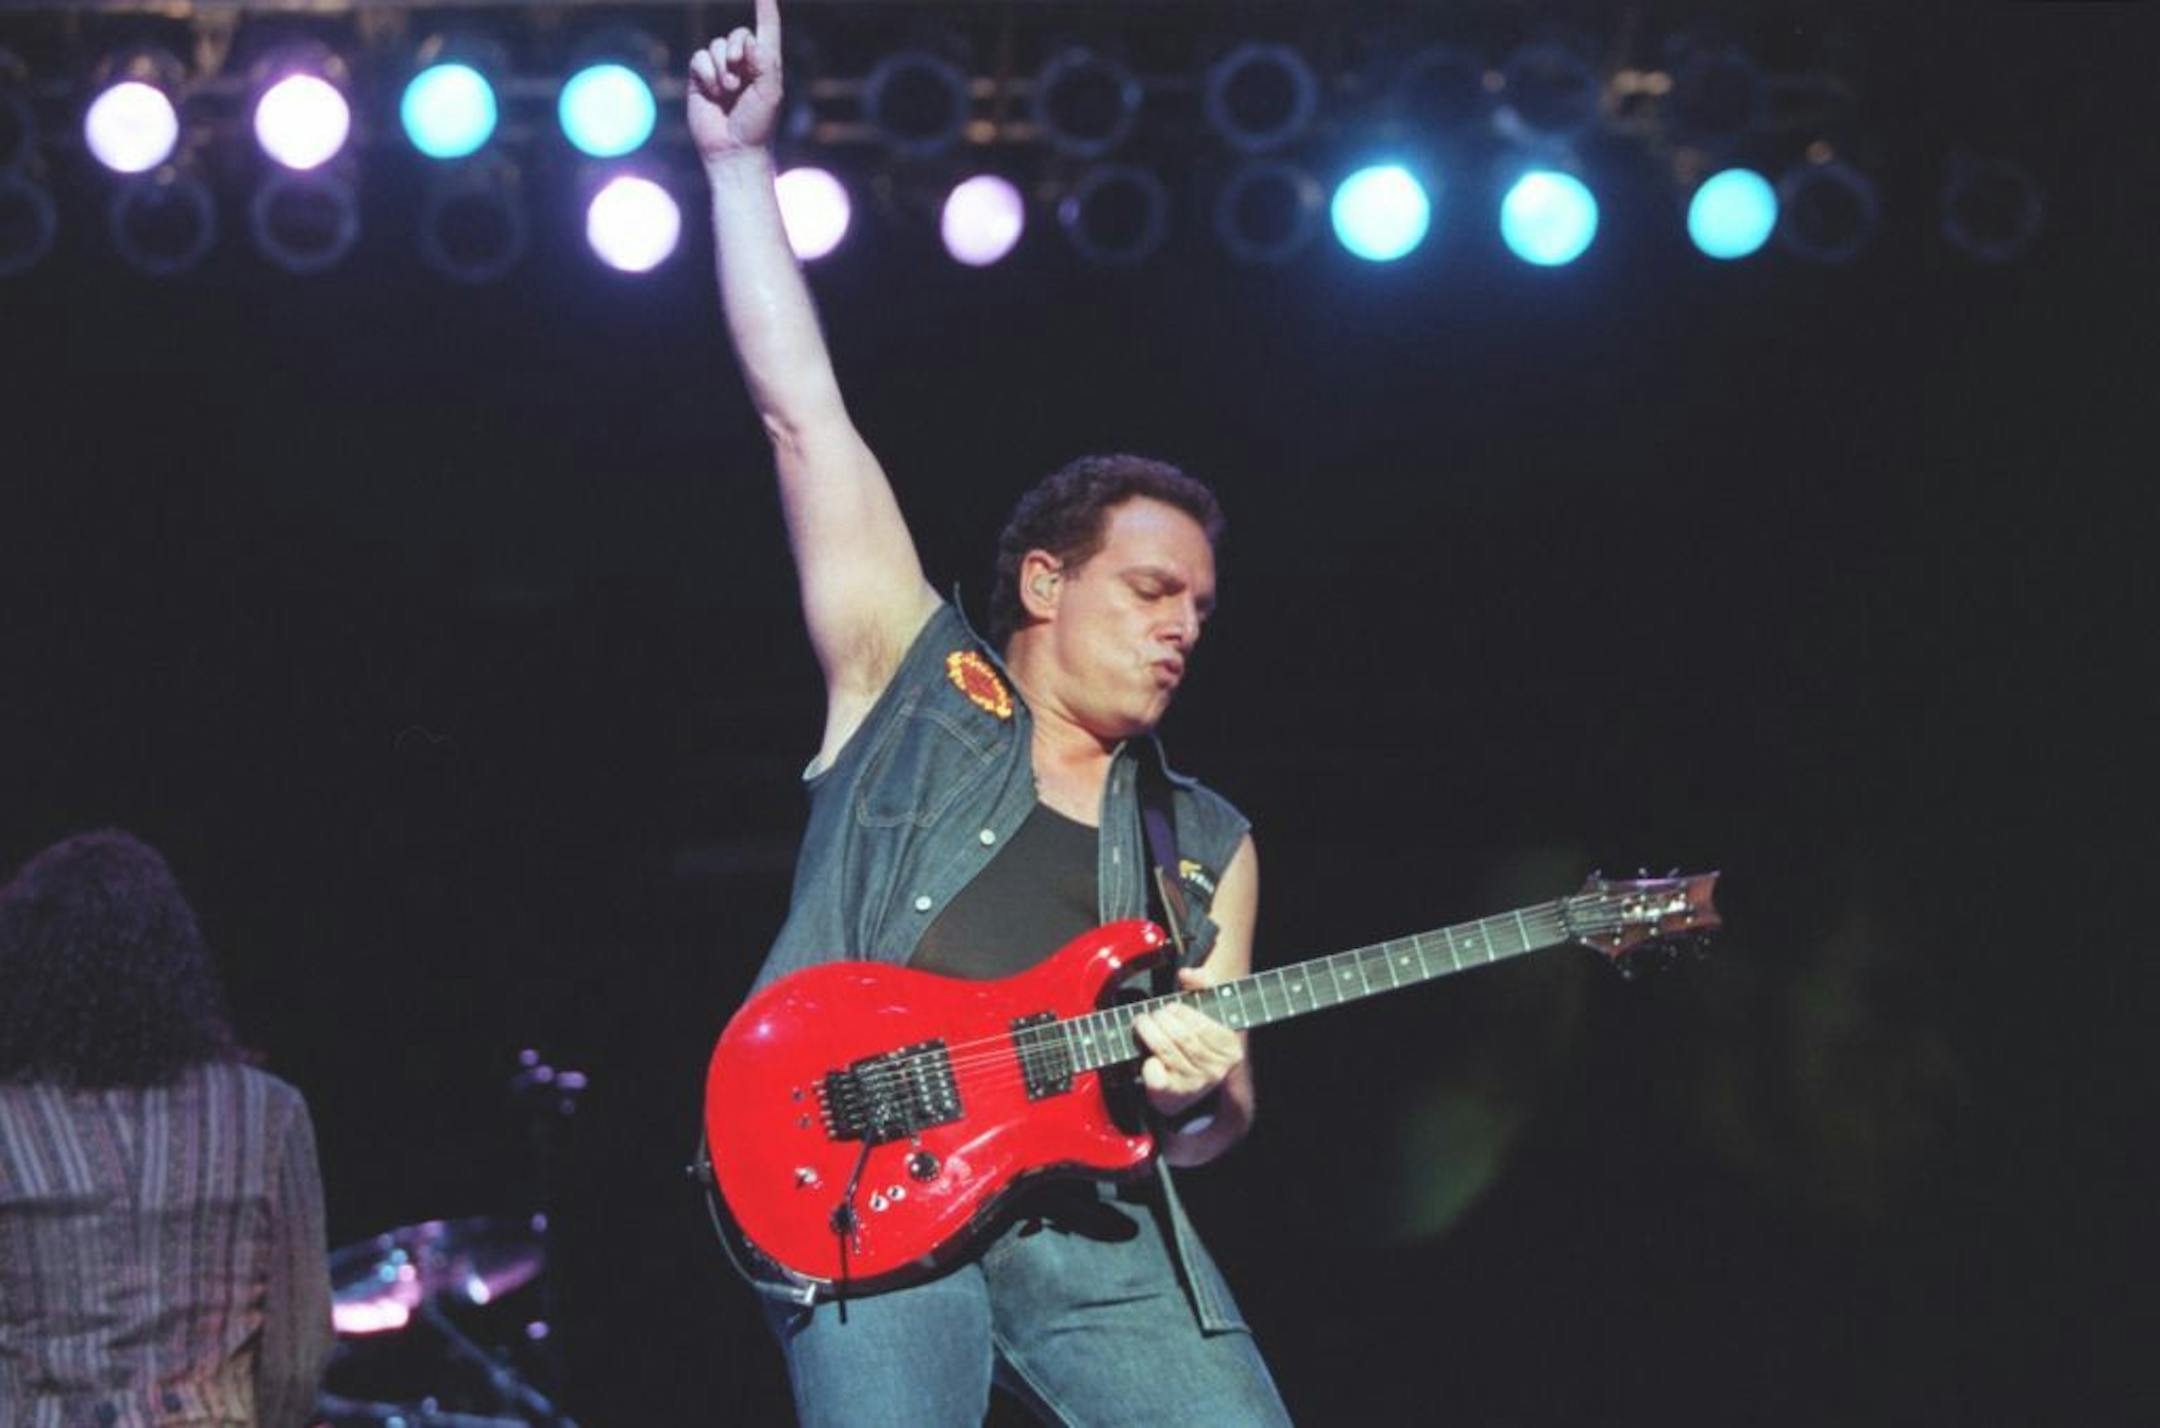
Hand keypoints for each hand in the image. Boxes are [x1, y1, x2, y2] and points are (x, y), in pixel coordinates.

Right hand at [687, 0, 784, 162]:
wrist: (733, 151)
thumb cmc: (757, 126)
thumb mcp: (771, 93)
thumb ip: (766, 62)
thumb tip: (750, 41)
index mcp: (765, 66)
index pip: (767, 31)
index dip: (766, 11)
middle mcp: (743, 65)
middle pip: (737, 34)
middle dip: (737, 49)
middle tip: (740, 74)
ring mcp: (720, 71)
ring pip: (716, 45)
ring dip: (722, 66)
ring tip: (728, 90)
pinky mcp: (700, 79)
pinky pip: (699, 58)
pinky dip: (706, 72)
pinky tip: (712, 92)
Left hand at [1134, 967, 1244, 1119]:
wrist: (1187, 1087)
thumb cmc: (1195, 1042)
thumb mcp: (1207, 1011)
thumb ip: (1204, 984)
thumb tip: (1186, 973)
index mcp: (1230, 1049)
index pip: (1201, 1025)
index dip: (1181, 1012)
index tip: (1170, 1007)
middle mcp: (1216, 1070)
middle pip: (1181, 1036)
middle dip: (1160, 1019)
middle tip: (1151, 1015)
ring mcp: (1194, 1085)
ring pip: (1165, 1051)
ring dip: (1148, 1032)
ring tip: (1142, 1023)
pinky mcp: (1172, 1097)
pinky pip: (1155, 1076)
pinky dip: (1147, 1065)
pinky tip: (1148, 1058)